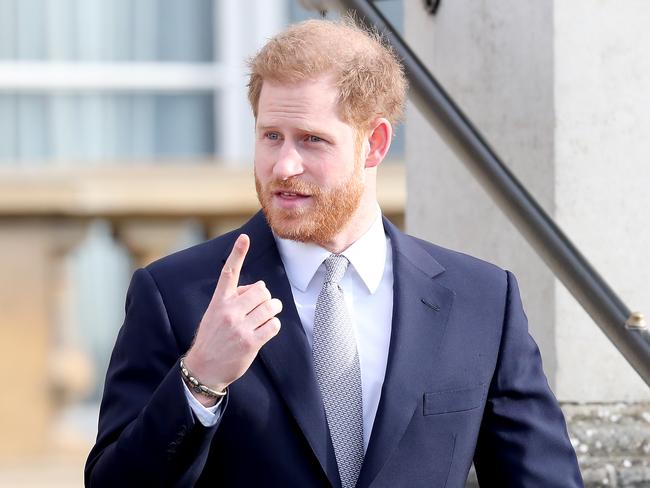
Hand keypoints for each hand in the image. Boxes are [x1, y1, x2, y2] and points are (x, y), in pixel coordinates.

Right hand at [184, 234, 281, 405]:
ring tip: (265, 318)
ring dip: (273, 311)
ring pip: (271, 307)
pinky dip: (273, 326)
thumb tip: (258, 288)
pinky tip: (265, 331)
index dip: (237, 253)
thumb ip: (233, 299)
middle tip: (262, 307)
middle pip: (262, 290)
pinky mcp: (250, 342)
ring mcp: (240, 327)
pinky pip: (274, 325)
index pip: (229, 272)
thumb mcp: (215, 314)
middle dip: (266, 298)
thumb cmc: (212, 339)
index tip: (244, 237)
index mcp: (219, 301)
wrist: (203, 369)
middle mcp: (229, 311)